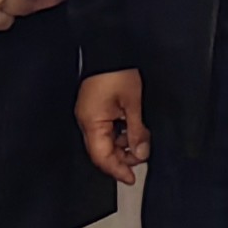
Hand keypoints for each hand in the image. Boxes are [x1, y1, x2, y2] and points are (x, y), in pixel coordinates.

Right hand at [77, 70, 149, 184]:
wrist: (110, 49)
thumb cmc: (118, 72)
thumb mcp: (133, 104)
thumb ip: (136, 131)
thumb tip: (141, 153)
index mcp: (92, 123)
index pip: (102, 157)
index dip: (117, 170)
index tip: (131, 179)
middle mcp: (86, 122)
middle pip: (101, 151)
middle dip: (122, 159)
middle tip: (141, 159)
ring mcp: (89, 115)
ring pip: (105, 141)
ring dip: (122, 146)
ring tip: (141, 144)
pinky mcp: (94, 109)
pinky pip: (106, 129)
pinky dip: (119, 134)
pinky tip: (132, 133)